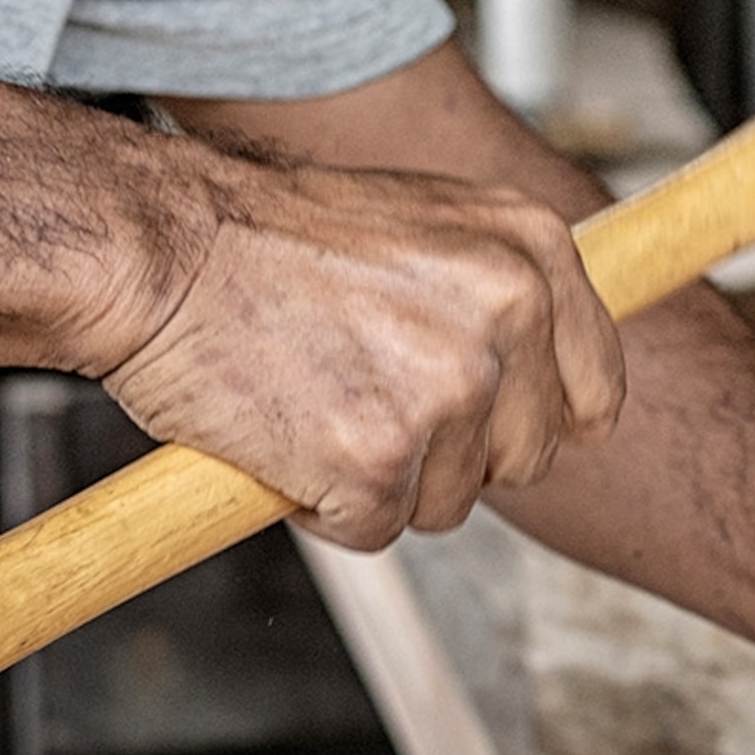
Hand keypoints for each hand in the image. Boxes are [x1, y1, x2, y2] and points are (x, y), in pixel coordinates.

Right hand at [96, 147, 625, 547]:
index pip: (595, 388)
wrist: (159, 249)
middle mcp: (508, 313)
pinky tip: (283, 437)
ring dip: (382, 481)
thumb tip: (539, 370)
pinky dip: (322, 507)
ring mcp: (448, 390)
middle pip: (526, 458)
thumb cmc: (265, 238)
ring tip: (315, 403)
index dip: (533, 421)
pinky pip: (373, 530)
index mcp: (530, 248)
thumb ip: (493, 289)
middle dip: (451, 455)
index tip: (487, 425)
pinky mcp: (379, 461)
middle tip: (365, 401)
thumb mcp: (419, 224)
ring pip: (448, 503)